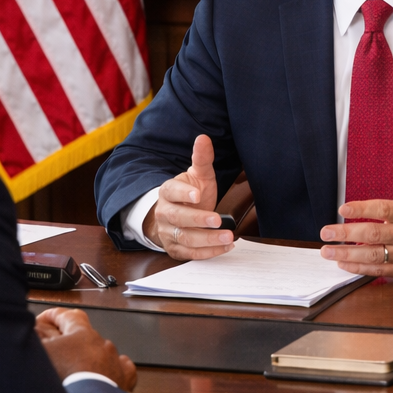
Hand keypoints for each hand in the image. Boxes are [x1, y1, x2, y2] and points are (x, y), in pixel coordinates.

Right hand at [35, 307, 137, 391]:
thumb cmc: (65, 379)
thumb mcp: (42, 354)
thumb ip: (37, 339)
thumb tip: (33, 331)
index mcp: (81, 333)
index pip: (66, 315)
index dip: (53, 316)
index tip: (43, 320)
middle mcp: (101, 343)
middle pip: (84, 334)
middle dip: (70, 339)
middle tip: (57, 347)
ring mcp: (114, 360)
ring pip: (101, 351)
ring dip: (89, 357)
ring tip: (75, 369)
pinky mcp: (123, 378)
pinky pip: (121, 369)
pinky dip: (112, 370)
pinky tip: (105, 375)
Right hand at [143, 134, 233, 259]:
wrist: (176, 216)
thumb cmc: (191, 194)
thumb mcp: (198, 176)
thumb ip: (202, 159)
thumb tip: (203, 138)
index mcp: (167, 192)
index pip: (171, 191)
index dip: (183, 194)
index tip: (197, 195)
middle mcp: (164, 213)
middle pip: (178, 218)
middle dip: (198, 220)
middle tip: (218, 220)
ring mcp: (168, 232)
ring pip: (186, 238)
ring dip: (208, 240)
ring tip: (228, 237)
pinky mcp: (175, 249)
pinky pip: (190, 254)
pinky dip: (208, 253)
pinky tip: (225, 247)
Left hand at [318, 150, 392, 278]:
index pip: (383, 210)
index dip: (362, 209)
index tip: (343, 208)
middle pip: (372, 234)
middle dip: (346, 234)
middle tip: (326, 232)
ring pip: (372, 255)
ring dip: (347, 254)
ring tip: (328, 251)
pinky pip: (378, 269)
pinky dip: (359, 267)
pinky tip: (343, 263)